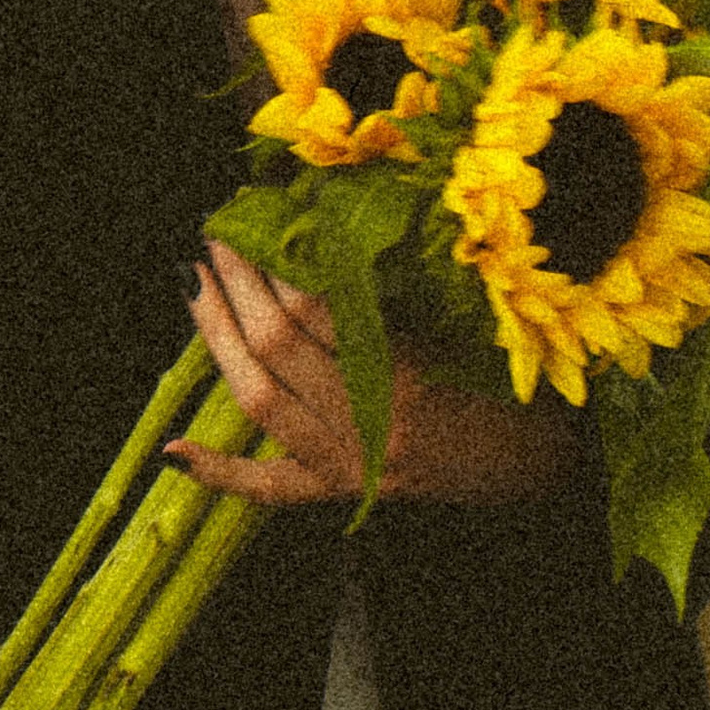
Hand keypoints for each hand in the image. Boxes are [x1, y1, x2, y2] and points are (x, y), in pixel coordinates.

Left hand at [176, 243, 575, 509]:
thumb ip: (398, 297)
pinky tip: (172, 451)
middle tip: (217, 237)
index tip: (261, 216)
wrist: (537, 464)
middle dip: (239, 285)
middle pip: (278, 346)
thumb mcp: (465, 328)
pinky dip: (219, 471)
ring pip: (260, 402)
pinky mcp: (341, 493)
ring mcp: (348, 465)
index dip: (280, 260)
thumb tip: (325, 239)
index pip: (321, 309)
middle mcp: (369, 426)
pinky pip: (269, 488)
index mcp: (406, 377)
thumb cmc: (513, 382)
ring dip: (219, 339)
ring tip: (194, 285)